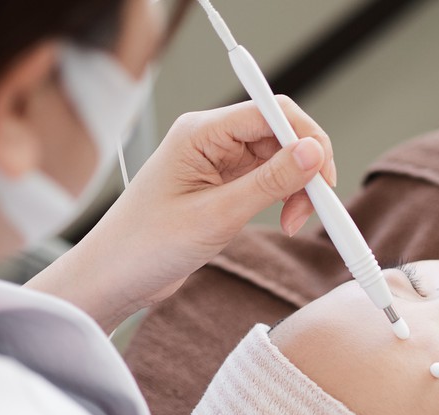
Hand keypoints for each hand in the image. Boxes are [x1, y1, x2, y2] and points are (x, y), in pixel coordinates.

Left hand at [29, 97, 333, 330]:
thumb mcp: (217, 216)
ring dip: (296, 188)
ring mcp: (217, 163)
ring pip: (279, 159)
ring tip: (293, 222)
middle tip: (314, 206)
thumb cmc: (146, 246)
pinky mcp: (223, 186)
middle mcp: (210, 140)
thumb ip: (269, 183)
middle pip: (280, 133)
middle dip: (305, 167)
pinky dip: (284, 198)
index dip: (306, 139)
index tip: (323, 176)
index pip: (271, 112)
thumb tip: (312, 153)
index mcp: (200, 132)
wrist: (116, 278)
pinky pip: (267, 180)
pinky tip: (284, 220)